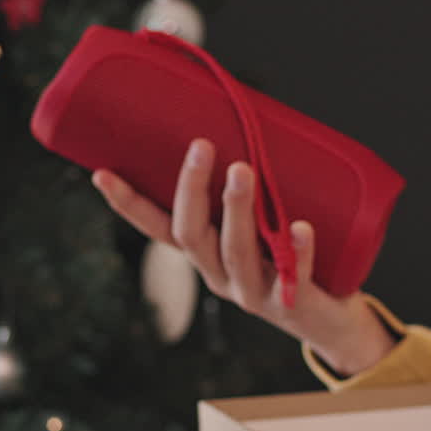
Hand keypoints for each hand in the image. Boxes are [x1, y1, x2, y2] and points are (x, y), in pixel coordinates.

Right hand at [93, 138, 394, 374]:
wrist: (329, 322)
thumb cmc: (289, 256)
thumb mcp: (259, 223)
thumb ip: (247, 179)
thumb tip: (240, 108)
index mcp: (205, 254)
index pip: (158, 228)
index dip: (128, 203)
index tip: (101, 173)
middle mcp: (221, 275)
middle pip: (192, 236)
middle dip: (192, 190)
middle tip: (201, 146)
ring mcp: (255, 292)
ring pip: (236, 251)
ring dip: (237, 209)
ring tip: (243, 170)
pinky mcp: (293, 303)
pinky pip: (294, 274)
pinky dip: (297, 250)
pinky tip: (302, 226)